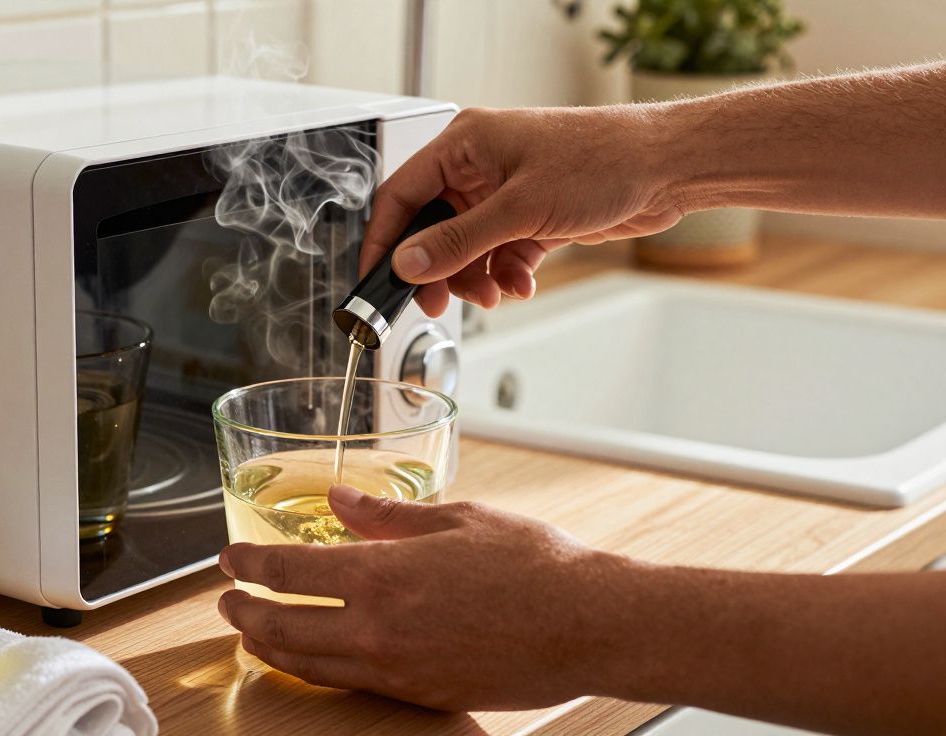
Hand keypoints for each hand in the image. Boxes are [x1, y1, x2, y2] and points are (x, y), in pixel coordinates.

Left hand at [216, 485, 623, 710]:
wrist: (588, 625)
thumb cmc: (533, 566)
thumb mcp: (457, 518)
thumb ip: (388, 515)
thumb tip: (338, 502)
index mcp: (382, 574)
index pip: (289, 572)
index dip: (250, 564)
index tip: (230, 559)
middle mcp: (378, 628)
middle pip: (284, 627)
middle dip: (244, 613)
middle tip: (227, 601)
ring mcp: (397, 668)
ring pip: (309, 666)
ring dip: (271, 648)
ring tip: (253, 634)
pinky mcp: (419, 694)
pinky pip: (350, 685)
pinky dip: (316, 671)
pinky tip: (314, 660)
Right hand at [363, 105, 681, 315]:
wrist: (667, 168)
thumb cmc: (603, 160)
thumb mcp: (520, 209)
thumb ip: (458, 241)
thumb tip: (408, 264)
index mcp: (465, 143)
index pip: (401, 195)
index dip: (384, 241)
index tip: (375, 279)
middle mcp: (480, 165)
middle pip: (432, 227)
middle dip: (437, 269)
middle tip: (437, 301)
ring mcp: (506, 191)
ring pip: (466, 247)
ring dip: (474, 277)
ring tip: (491, 294)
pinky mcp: (531, 216)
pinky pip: (498, 254)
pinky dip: (504, 274)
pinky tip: (520, 283)